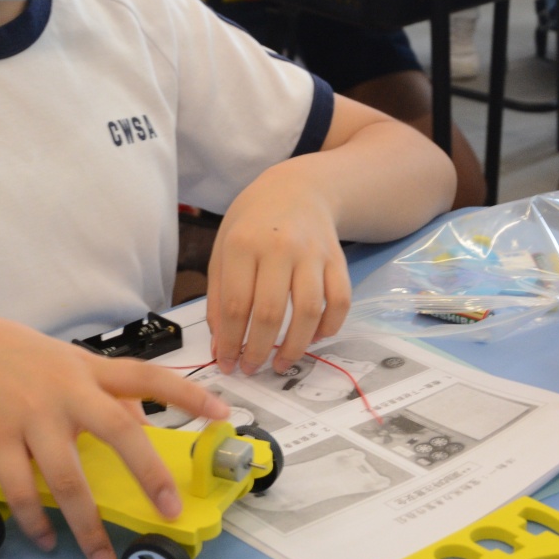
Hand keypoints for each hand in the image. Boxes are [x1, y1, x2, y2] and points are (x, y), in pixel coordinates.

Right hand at [0, 314, 228, 558]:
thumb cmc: (20, 359)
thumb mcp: (69, 362)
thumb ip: (107, 388)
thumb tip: (143, 423)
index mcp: (90, 372)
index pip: (148, 377)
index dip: (188, 394)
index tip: (223, 414)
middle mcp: (67, 393)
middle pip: (119, 431)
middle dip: (148, 474)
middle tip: (169, 511)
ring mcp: (32, 416)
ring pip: (68, 478)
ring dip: (87, 526)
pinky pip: (22, 490)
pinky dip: (38, 521)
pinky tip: (49, 542)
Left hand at [206, 163, 349, 374]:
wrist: (296, 190)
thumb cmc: (251, 224)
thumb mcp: (222, 251)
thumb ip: (219, 299)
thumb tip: (221, 347)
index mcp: (243, 244)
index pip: (236, 305)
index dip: (231, 342)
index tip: (227, 363)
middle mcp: (280, 247)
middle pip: (271, 313)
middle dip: (260, 351)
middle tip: (252, 368)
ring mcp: (313, 253)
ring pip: (309, 311)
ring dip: (296, 347)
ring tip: (282, 363)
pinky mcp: (338, 259)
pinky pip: (340, 301)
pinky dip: (330, 326)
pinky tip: (315, 338)